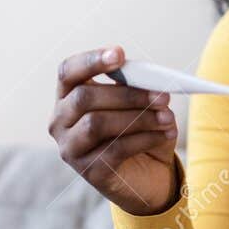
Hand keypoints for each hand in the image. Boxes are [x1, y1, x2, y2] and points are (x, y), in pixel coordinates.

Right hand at [50, 46, 180, 215]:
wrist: (148, 175)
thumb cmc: (139, 131)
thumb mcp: (138, 103)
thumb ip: (135, 87)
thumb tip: (149, 80)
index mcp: (68, 97)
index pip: (68, 72)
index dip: (91, 60)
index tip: (119, 53)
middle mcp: (60, 122)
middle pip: (84, 98)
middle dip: (126, 93)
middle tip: (162, 95)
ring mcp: (71, 149)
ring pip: (97, 124)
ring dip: (138, 117)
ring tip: (168, 116)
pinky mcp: (89, 171)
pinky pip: (115, 149)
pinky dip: (145, 138)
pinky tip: (166, 134)